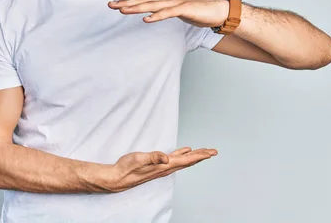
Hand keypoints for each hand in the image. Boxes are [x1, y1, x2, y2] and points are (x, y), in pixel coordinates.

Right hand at [102, 146, 217, 192]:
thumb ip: (153, 157)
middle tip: (213, 151)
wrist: (117, 178)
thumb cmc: (126, 168)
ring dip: (193, 156)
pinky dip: (181, 155)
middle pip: (188, 162)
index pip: (186, 160)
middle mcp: (165, 168)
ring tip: (203, 152)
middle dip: (201, 156)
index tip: (211, 152)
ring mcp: (161, 168)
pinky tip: (183, 152)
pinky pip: (174, 160)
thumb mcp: (138, 159)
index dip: (200, 155)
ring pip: (182, 161)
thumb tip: (166, 157)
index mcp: (164, 166)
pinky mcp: (156, 167)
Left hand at [108, 0, 228, 27]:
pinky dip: (156, 16)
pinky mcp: (184, 9)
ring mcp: (176, 3)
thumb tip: (155, 15)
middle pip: (143, 1)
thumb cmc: (199, 13)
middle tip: (110, 5)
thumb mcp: (178, 13)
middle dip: (126, 3)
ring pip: (152, 5)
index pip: (143, 1)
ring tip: (122, 10)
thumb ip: (166, 12)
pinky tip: (146, 19)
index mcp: (166, 1)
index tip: (114, 5)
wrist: (219, 12)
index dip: (128, 2)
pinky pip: (168, 13)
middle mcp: (168, 0)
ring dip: (136, 8)